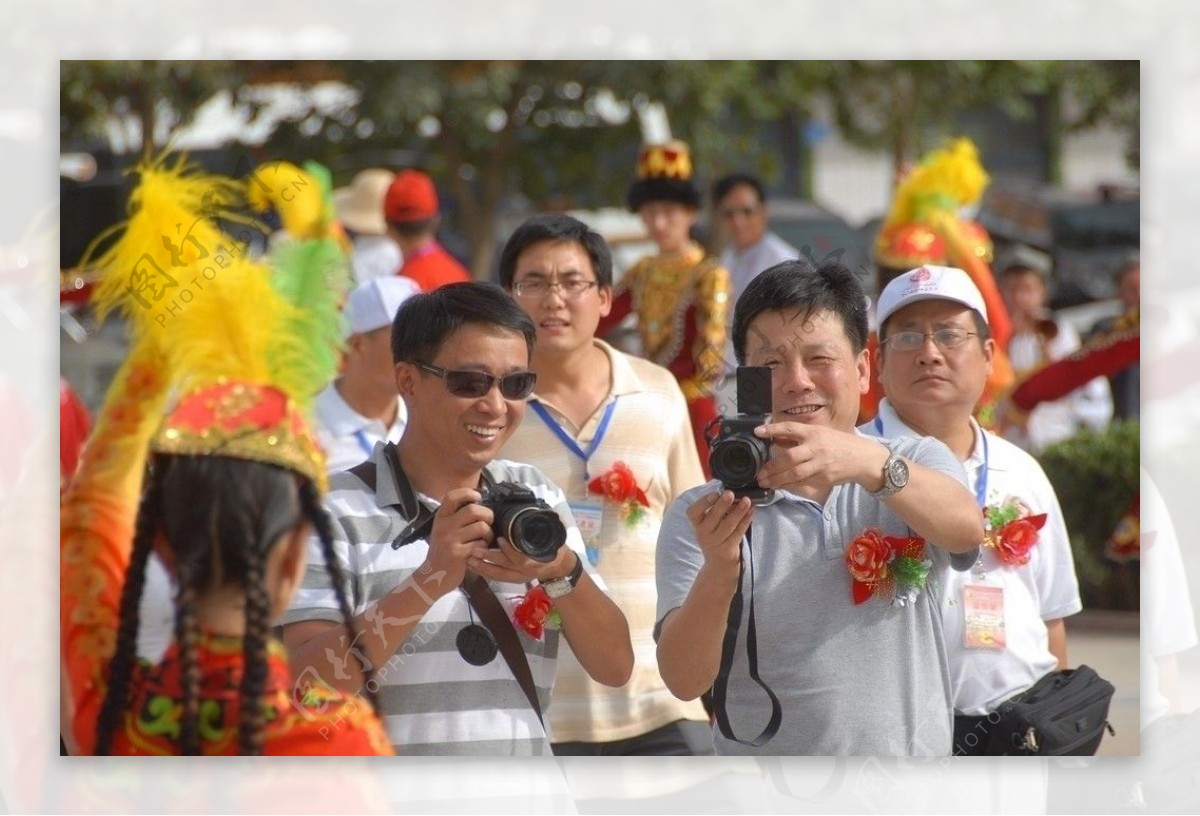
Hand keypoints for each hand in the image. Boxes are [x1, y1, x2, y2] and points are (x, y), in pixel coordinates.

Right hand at [421, 488, 491, 596]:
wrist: (432, 576)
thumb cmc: (442, 552)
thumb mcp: (444, 531)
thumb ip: (457, 518)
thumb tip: (478, 503)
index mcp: (441, 517)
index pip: (452, 496)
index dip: (468, 493)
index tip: (478, 497)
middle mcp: (444, 526)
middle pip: (473, 510)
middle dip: (488, 515)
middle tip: (488, 523)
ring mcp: (450, 539)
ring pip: (481, 527)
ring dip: (488, 534)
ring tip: (485, 540)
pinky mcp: (458, 553)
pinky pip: (480, 544)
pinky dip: (484, 547)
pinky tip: (480, 551)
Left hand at [469, 536, 576, 585]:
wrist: (558, 566)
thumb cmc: (552, 546)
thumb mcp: (551, 535)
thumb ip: (539, 526)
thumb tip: (527, 508)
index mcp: (537, 558)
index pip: (522, 556)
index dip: (510, 549)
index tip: (499, 540)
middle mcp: (528, 570)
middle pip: (506, 567)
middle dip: (490, 559)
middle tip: (475, 550)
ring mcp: (520, 577)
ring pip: (499, 575)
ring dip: (483, 567)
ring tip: (469, 559)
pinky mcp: (514, 581)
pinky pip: (497, 578)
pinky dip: (484, 573)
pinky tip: (473, 566)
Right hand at [685, 488, 752, 571]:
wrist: (718, 562)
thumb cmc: (715, 534)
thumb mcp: (709, 522)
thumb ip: (716, 507)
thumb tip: (730, 491)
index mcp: (696, 523)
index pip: (693, 512)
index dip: (703, 503)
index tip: (714, 494)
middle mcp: (703, 533)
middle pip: (713, 517)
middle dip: (723, 504)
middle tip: (731, 494)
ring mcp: (715, 543)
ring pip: (728, 525)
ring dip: (739, 511)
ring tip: (747, 500)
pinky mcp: (727, 550)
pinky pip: (738, 533)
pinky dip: (746, 521)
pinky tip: (751, 512)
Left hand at [753, 422, 888, 494]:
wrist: (863, 458)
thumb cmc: (839, 444)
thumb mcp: (821, 433)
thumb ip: (800, 437)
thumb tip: (776, 439)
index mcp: (814, 432)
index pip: (790, 428)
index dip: (773, 430)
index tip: (758, 431)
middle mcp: (816, 447)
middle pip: (789, 457)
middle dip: (772, 466)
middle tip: (759, 473)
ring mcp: (820, 465)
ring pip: (795, 474)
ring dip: (777, 479)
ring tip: (765, 482)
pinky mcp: (824, 478)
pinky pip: (803, 483)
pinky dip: (789, 485)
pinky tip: (779, 486)